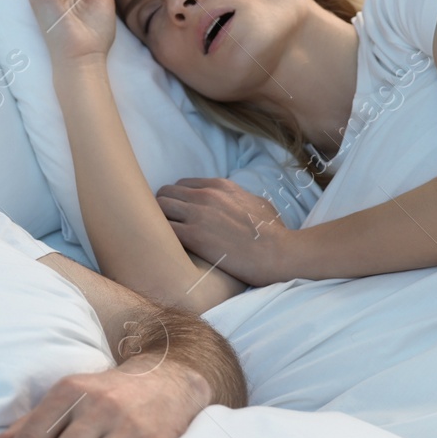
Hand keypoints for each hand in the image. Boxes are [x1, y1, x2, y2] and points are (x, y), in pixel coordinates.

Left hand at [157, 177, 297, 286]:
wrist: (279, 253)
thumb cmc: (274, 233)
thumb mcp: (258, 204)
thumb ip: (238, 198)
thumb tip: (234, 202)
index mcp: (220, 186)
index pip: (181, 184)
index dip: (177, 200)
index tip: (178, 215)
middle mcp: (206, 195)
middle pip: (165, 193)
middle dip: (162, 209)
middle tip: (166, 227)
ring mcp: (198, 214)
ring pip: (158, 207)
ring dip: (157, 222)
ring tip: (163, 238)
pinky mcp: (194, 236)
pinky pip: (162, 229)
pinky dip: (160, 237)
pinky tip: (166, 249)